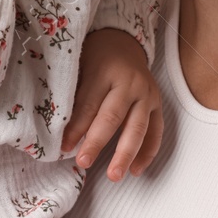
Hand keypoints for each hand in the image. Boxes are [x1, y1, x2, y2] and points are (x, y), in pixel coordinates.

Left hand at [61, 28, 163, 179]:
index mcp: (105, 71)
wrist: (122, 42)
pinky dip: (147, 152)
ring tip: (114, 175)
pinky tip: (136, 170)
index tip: (63, 147)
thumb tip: (60, 131)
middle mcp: (129, 83)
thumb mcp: (79, 67)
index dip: (75, 128)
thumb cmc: (94, 58)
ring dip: (125, 154)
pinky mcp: (158, 103)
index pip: (88, 104)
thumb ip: (74, 95)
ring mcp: (147, 94)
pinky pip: (156, 131)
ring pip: (138, 128)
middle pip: (112, 117)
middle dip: (97, 142)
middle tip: (84, 163)